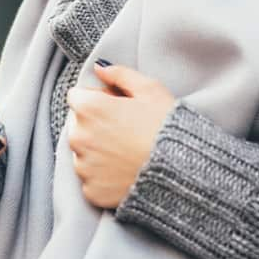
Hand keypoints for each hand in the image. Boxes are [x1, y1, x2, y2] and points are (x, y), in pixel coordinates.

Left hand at [66, 61, 176, 209]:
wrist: (181, 172)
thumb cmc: (167, 127)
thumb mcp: (150, 90)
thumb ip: (119, 74)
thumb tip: (99, 68)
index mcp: (89, 108)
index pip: (77, 96)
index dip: (98, 99)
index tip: (117, 107)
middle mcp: (78, 137)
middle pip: (78, 125)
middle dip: (95, 125)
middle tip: (125, 130)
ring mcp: (83, 167)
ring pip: (83, 153)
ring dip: (97, 151)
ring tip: (127, 152)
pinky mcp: (92, 191)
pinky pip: (91, 179)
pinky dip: (104, 176)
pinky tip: (125, 171)